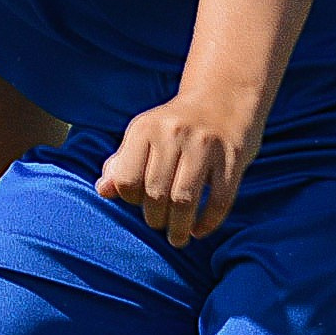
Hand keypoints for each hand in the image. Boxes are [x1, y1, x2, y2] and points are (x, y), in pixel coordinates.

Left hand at [95, 94, 256, 246]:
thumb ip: (121, 163)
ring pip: (185, 200)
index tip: (140, 202)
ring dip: (179, 228)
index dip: (130, 199)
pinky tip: (200, 230)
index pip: (126, 179)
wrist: (223, 96)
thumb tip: (102, 191)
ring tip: (178, 238)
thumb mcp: (143, 135)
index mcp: (145, 128)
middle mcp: (173, 133)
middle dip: (155, 219)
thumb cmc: (175, 125)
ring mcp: (205, 144)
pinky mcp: (232, 156)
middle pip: (155, 193)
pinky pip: (219, 200)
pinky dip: (208, 222)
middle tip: (160, 224)